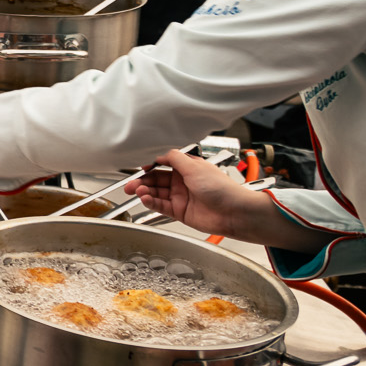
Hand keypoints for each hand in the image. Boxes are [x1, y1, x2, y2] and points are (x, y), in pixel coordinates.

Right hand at [123, 150, 317, 248]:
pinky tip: (145, 199)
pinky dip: (151, 202)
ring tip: (136, 192)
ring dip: (145, 192)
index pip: (163, 164)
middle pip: (156, 180)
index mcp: (188, 168)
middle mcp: (183, 182)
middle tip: (130, 185)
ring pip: (156, 193)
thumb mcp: (195, 166)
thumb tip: (160, 153)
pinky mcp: (180, 212)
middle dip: (142, 181)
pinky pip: (160, 205)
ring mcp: (181, 197)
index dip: (150, 166)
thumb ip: (174, 158)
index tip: (139, 168)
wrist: (234, 212)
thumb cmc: (221, 189)